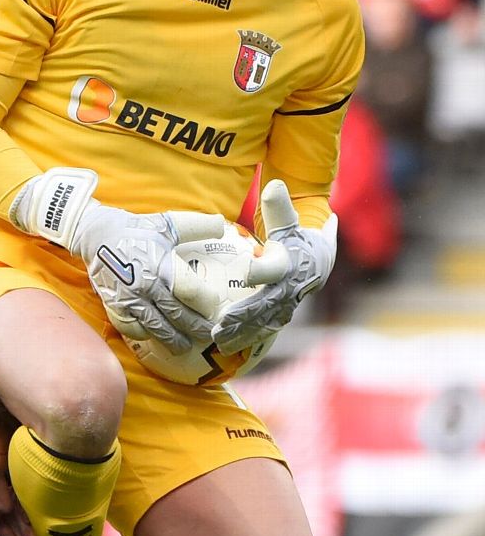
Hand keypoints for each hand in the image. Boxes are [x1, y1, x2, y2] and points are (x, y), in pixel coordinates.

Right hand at [10, 167, 222, 350]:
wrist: (95, 235)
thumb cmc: (135, 229)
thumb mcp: (166, 224)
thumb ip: (196, 226)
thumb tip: (221, 224)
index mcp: (160, 264)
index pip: (189, 290)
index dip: (204, 302)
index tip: (215, 308)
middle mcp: (146, 285)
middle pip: (176, 314)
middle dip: (195, 327)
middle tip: (209, 335)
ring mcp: (129, 299)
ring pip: (156, 326)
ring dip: (173, 339)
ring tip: (185, 347)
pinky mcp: (115, 306)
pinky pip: (132, 329)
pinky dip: (145, 336)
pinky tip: (153, 338)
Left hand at [212, 180, 336, 353]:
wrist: (317, 261)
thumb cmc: (296, 237)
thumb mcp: (288, 221)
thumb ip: (280, 206)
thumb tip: (273, 185)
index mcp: (289, 264)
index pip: (274, 267)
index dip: (262, 269)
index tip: (247, 271)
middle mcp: (288, 288)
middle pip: (265, 304)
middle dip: (244, 316)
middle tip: (220, 326)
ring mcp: (286, 306)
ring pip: (262, 323)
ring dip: (242, 334)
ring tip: (218, 343)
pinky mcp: (279, 316)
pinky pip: (262, 330)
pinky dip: (246, 340)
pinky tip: (224, 350)